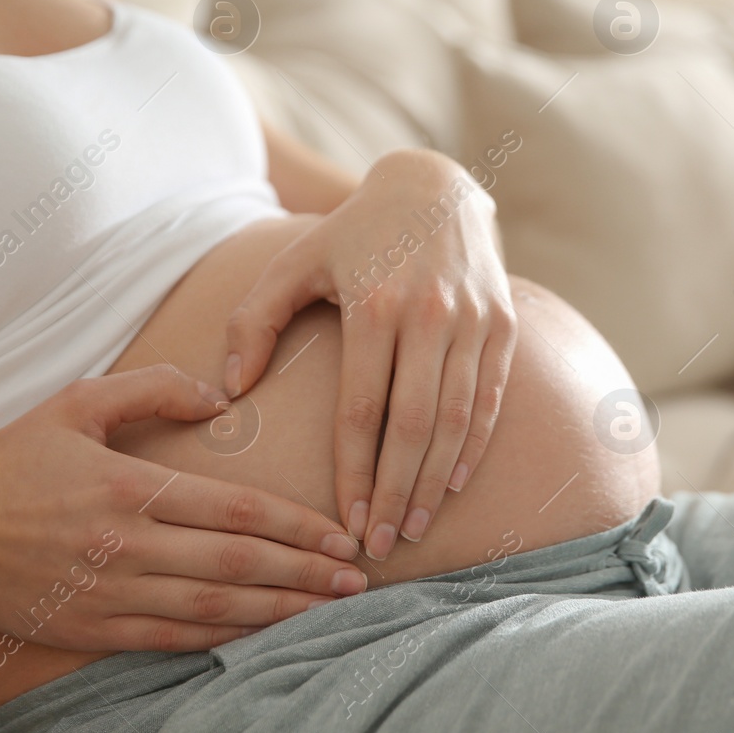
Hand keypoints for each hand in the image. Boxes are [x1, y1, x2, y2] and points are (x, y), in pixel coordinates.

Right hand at [0, 364, 366, 651]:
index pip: (236, 510)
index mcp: (132, 486)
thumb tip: (221, 394)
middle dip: (305, 574)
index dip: (296, 526)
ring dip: (278, 611)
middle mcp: (128, 545)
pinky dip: (224, 640)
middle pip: (238, 564)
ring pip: (214, 609)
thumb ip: (155, 389)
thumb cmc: (12, 458)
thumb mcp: (79, 401)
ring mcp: (111, 593)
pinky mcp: (92, 628)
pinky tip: (262, 636)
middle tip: (357, 579)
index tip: (339, 535)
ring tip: (328, 611)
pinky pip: (172, 639)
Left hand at [224, 149, 517, 561]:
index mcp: (375, 306)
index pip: (363, 411)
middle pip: (414, 426)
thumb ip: (252, 321)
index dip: (353, 474)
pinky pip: (491, 398)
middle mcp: (430, 315)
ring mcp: (474, 319)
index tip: (344, 522)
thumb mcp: (293, 262)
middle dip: (395, 493)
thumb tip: (230, 390)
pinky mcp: (503, 323)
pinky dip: (473, 446)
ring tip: (411, 526)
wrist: (434, 186)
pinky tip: (450, 483)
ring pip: (458, 419)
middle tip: (377, 545)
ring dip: (434, 481)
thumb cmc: (352, 234)